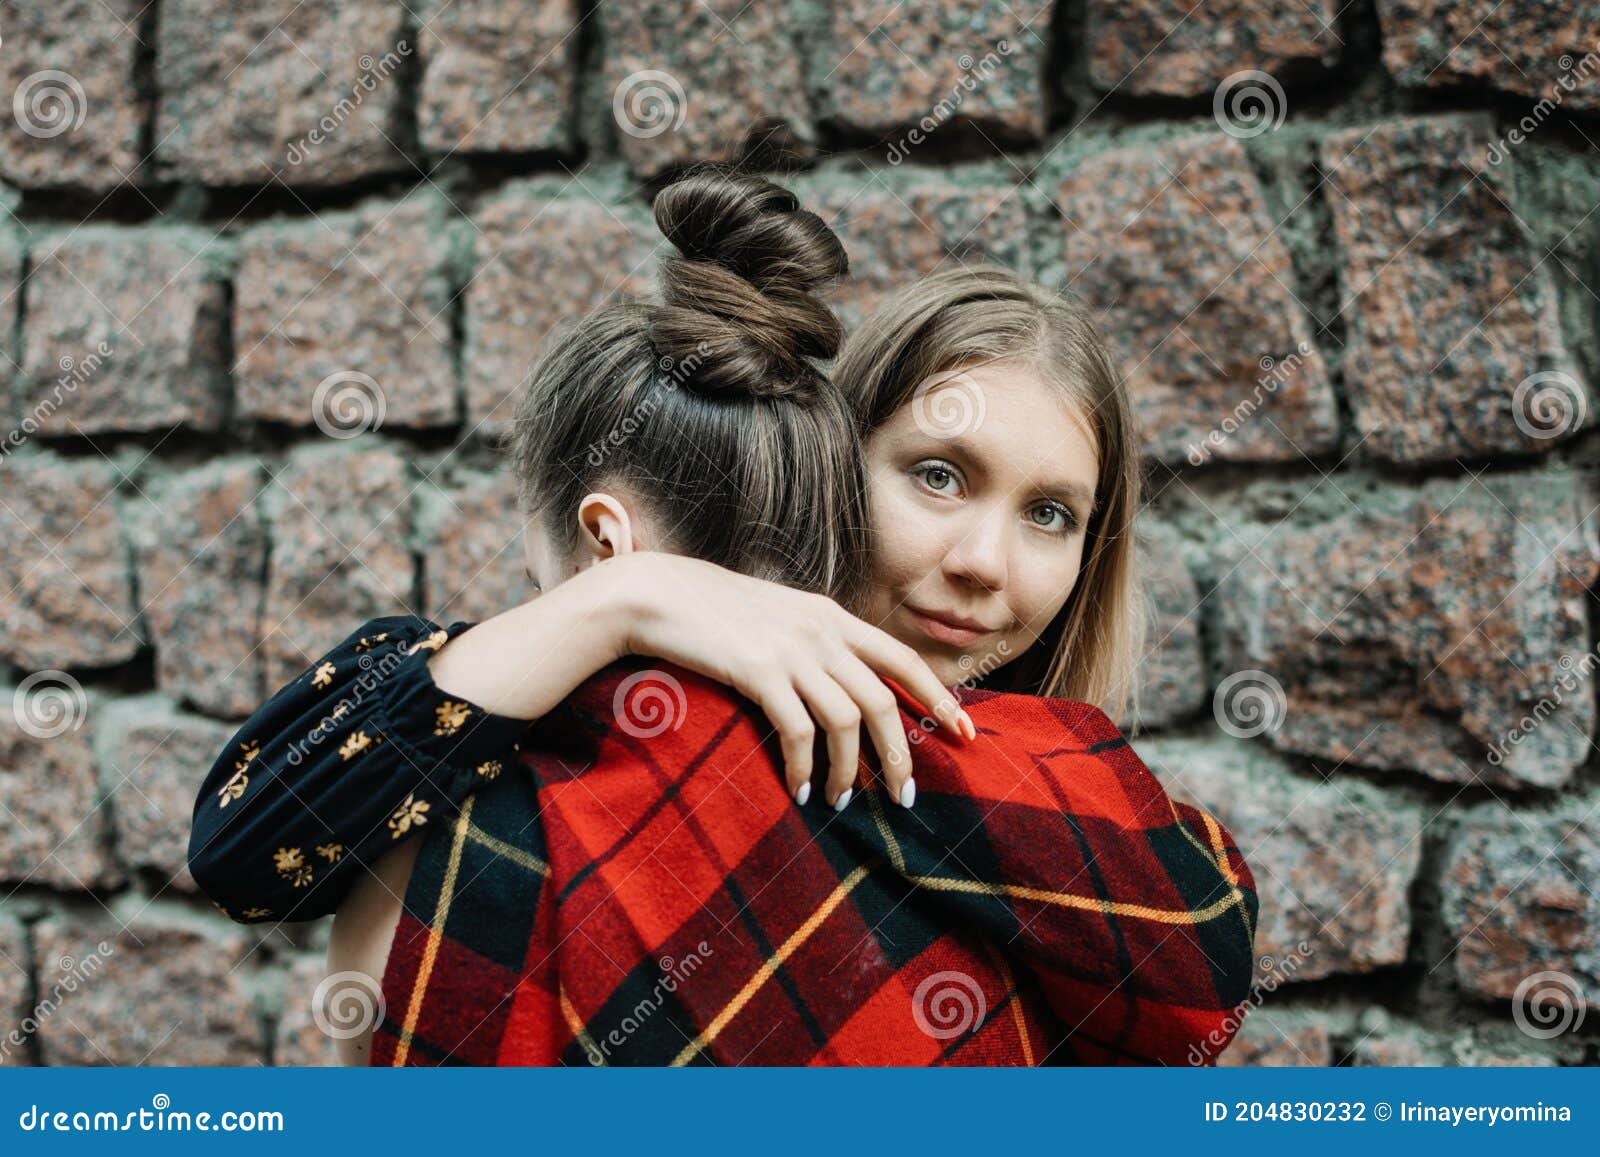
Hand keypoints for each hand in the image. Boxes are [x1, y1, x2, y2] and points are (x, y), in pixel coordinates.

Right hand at [611, 553, 973, 808]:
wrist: (657, 594)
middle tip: (905, 796)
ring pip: (847, 720)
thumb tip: (848, 690)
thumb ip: (816, 644)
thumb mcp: (779, 618)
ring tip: (842, 801)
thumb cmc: (713, 614)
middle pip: (883, 699)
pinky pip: (798, 731)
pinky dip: (804, 768)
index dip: (940, 698)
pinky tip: (799, 790)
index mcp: (831, 616)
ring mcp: (791, 650)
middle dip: (900, 754)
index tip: (966, 734)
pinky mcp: (758, 672)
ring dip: (849, 771)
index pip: (903, 658)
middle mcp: (821, 630)